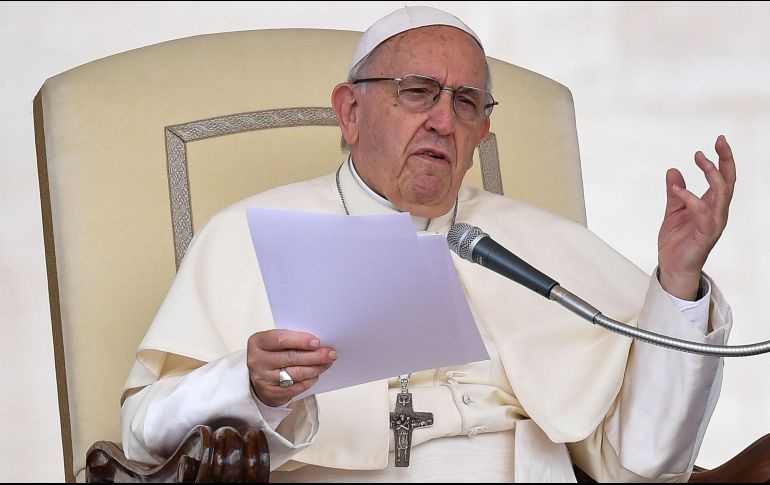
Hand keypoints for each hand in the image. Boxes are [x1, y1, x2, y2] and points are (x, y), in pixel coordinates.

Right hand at [247, 329, 336, 406]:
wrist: (257, 377)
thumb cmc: (270, 355)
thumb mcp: (274, 343)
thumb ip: (291, 340)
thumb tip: (318, 343)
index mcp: (258, 342)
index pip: (280, 339)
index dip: (301, 340)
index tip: (317, 342)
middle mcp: (257, 361)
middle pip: (291, 357)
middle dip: (314, 355)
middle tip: (330, 354)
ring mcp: (263, 378)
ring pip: (295, 373)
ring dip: (315, 368)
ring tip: (327, 363)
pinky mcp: (271, 393)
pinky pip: (295, 387)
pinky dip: (309, 381)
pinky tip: (316, 375)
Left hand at [657, 135, 735, 299]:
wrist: (672, 267)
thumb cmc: (677, 242)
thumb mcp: (673, 211)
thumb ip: (675, 193)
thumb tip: (673, 171)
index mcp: (711, 206)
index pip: (723, 178)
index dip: (723, 159)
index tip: (718, 140)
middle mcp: (717, 212)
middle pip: (728, 182)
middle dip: (725, 160)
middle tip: (717, 142)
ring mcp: (713, 223)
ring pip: (721, 194)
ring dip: (711, 174)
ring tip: (699, 158)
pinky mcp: (705, 235)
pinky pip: (703, 214)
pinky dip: (691, 199)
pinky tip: (678, 190)